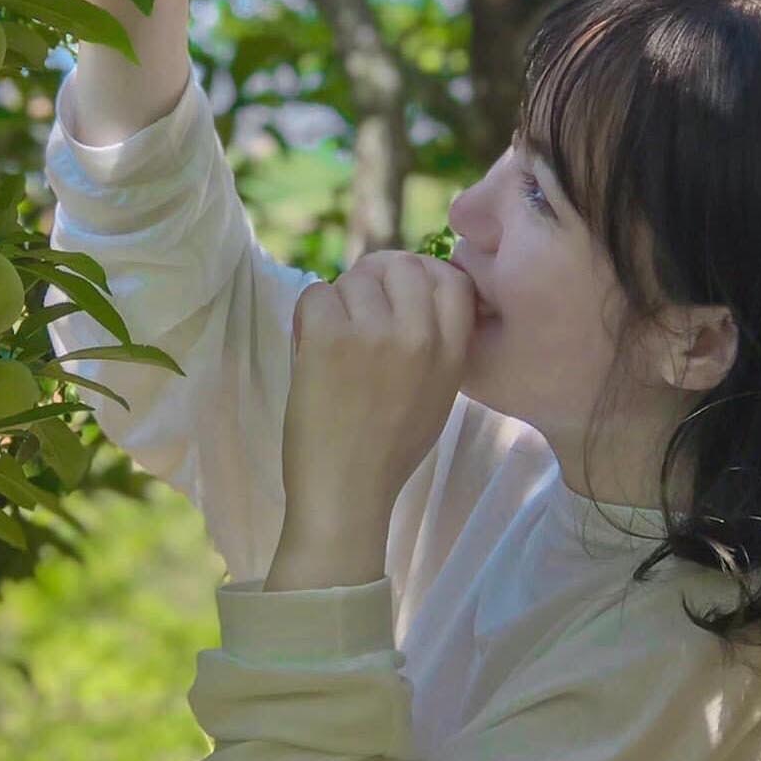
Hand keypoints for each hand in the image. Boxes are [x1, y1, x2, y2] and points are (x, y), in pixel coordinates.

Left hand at [274, 252, 475, 583]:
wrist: (346, 494)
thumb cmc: (389, 452)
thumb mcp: (438, 395)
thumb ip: (438, 344)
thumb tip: (416, 290)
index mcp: (452, 352)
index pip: (452, 279)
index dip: (423, 277)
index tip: (400, 293)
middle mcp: (420, 335)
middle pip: (401, 265)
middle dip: (375, 280)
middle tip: (357, 313)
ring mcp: (375, 332)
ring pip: (354, 278)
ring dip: (338, 303)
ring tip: (333, 342)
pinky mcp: (330, 337)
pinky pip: (317, 293)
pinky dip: (308, 315)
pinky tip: (309, 346)